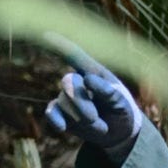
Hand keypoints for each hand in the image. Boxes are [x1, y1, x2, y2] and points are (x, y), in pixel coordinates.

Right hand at [44, 40, 142, 160]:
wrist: (119, 133)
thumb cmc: (123, 111)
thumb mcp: (122, 103)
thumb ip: (109, 91)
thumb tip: (88, 79)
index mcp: (95, 72)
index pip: (76, 56)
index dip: (60, 45)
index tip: (45, 34)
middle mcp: (79, 81)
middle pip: (69, 83)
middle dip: (81, 103)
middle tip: (95, 119)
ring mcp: (68, 97)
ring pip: (64, 102)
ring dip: (81, 118)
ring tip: (101, 127)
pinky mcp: (61, 113)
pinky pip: (51, 112)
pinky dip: (55, 120)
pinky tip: (62, 128)